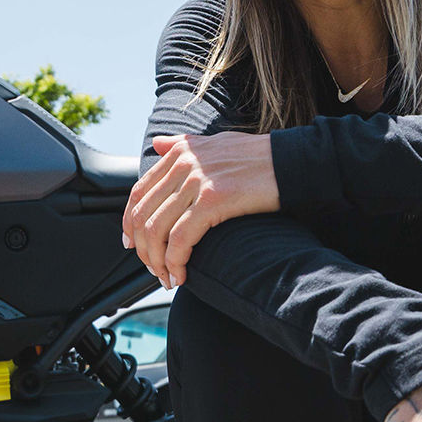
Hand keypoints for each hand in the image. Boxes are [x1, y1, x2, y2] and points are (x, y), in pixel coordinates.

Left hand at [121, 132, 279, 287]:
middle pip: (143, 214)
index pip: (139, 191)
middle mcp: (183, 164)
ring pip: (157, 230)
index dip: (129, 222)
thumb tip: (156, 144)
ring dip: (157, 261)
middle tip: (152, 268)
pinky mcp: (213, 201)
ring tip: (167, 278)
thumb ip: (182, 144)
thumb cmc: (258, 156)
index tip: (132, 244)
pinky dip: (175, 262)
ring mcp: (196, 181)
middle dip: (142, 249)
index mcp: (180, 152)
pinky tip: (181, 276)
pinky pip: (180, 239)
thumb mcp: (215, 143)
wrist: (291, 162)